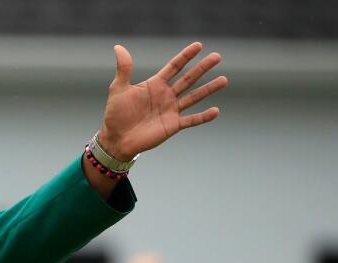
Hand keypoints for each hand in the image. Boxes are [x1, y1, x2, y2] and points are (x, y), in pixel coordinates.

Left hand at [97, 42, 227, 160]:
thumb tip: (119, 48)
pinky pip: (191, 120)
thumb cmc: (116, 114)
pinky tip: (216, 111)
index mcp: (155, 85)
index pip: (174, 67)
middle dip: (202, 68)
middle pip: (188, 79)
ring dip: (209, 88)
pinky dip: (203, 117)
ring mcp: (171, 110)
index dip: (185, 56)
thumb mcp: (119, 89)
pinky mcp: (173, 125)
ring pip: (194, 97)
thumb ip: (124, 69)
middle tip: (217, 56)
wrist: (116, 139)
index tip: (198, 45)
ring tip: (224, 79)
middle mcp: (166, 95)